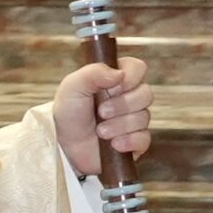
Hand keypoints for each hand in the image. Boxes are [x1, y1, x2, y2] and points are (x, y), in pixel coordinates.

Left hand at [53, 57, 152, 177]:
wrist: (65, 144)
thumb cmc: (68, 111)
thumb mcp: (72, 87)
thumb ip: (93, 73)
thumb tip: (120, 73)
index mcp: (114, 79)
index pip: (137, 68)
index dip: (131, 76)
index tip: (114, 86)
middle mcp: (128, 96)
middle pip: (146, 93)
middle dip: (122, 105)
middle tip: (101, 112)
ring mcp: (134, 119)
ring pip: (144, 117)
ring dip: (119, 125)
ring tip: (100, 131)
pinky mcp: (136, 141)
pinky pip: (144, 139)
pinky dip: (128, 141)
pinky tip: (113, 144)